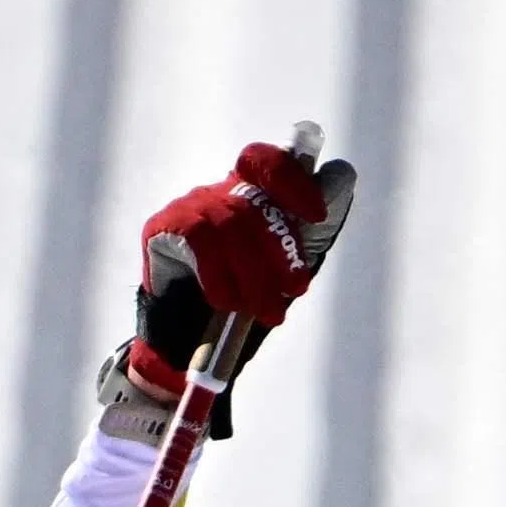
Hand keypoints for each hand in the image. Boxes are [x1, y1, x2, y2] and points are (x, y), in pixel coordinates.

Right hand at [102, 138, 355, 435]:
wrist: (190, 342)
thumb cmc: (244, 299)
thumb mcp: (286, 266)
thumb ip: (313, 227)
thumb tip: (341, 174)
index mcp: (253, 194)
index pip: (270, 164)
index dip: (295, 182)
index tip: (317, 216)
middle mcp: (220, 192)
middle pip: (255, 204)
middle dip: (281, 250)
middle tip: (296, 289)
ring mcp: (190, 207)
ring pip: (230, 226)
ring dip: (254, 275)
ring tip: (266, 312)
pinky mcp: (163, 228)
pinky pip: (200, 242)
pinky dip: (219, 277)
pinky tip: (227, 303)